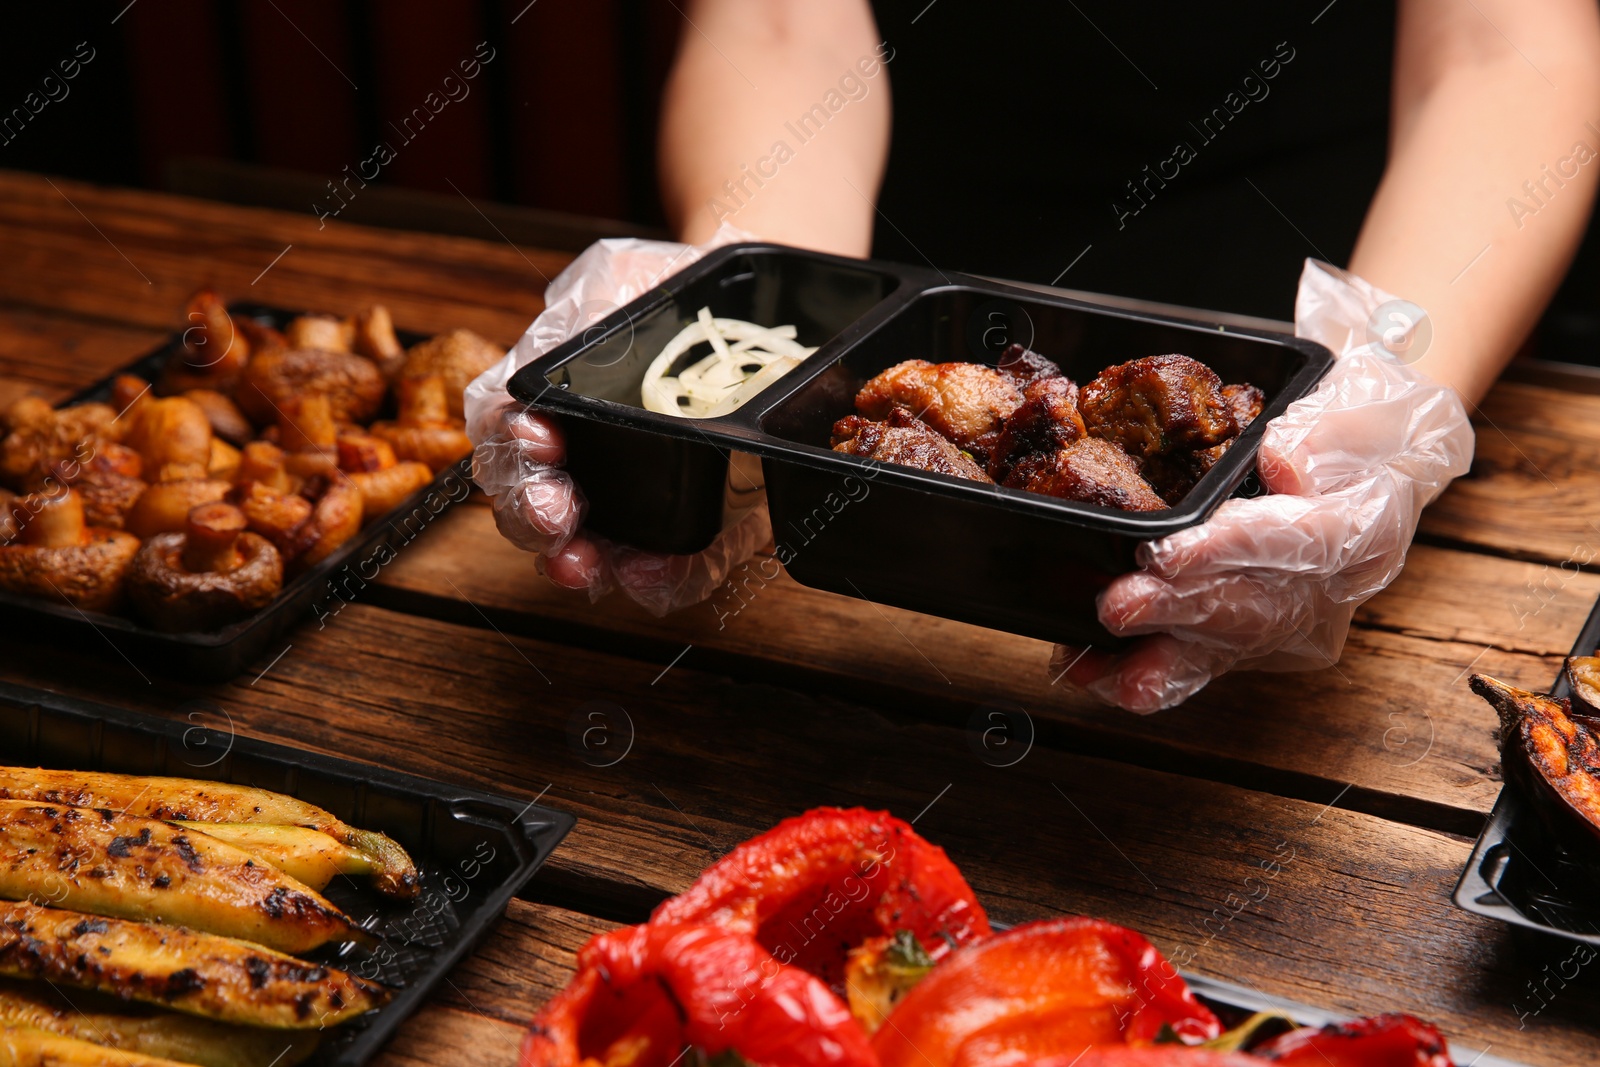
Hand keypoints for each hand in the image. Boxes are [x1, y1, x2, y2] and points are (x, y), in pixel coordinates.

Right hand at [465, 226, 770, 614]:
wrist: (744, 306)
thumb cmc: (659, 293)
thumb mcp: (611, 280)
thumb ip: (581, 309)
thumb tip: (566, 336)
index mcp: (544, 410)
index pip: (505, 440)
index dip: (509, 449)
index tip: (535, 438)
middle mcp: (579, 466)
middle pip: (532, 511)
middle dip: (533, 520)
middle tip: (551, 515)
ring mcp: (635, 502)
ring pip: (592, 553)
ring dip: (583, 564)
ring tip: (586, 562)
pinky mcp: (703, 525)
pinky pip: (676, 568)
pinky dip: (661, 578)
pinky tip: (654, 571)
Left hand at [1055, 260, 1475, 712]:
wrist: (1358, 458)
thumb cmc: (1354, 421)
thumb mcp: (1363, 393)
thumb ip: (1330, 426)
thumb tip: (1287, 460)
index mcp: (1366, 528)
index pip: (1304, 545)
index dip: (1233, 550)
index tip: (1172, 553)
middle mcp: (1326, 592)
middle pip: (1250, 610)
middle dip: (1176, 611)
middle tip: (1117, 605)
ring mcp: (1283, 625)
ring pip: (1216, 650)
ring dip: (1151, 657)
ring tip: (1094, 661)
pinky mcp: (1243, 642)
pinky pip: (1190, 666)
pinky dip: (1135, 673)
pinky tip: (1088, 670)